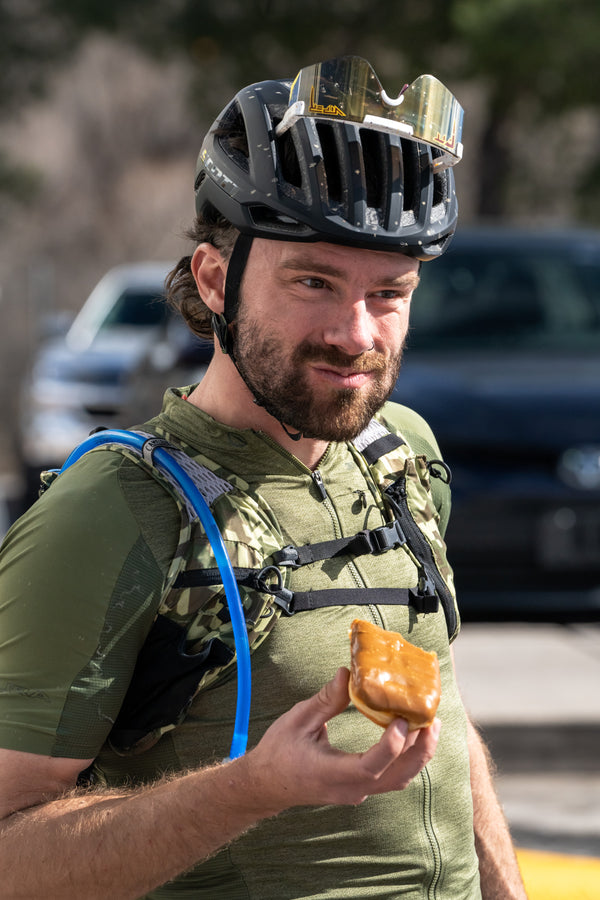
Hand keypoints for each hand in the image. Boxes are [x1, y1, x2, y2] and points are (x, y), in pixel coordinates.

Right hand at [241, 667, 440, 813]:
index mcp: (330, 773)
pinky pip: (390, 777)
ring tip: (429, 726)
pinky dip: (406, 758)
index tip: (402, 721)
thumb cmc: (279, 751)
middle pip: (396, 778)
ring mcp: (356, 792)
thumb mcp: (298, 720)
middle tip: (432, 721)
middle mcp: (349, 789)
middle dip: (419, 751)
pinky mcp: (359, 789)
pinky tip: (410, 736)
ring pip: (398, 780)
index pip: (369, 766)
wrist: (267, 783)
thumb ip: (325, 699)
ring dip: (417, 755)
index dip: (390, 747)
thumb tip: (348, 673)